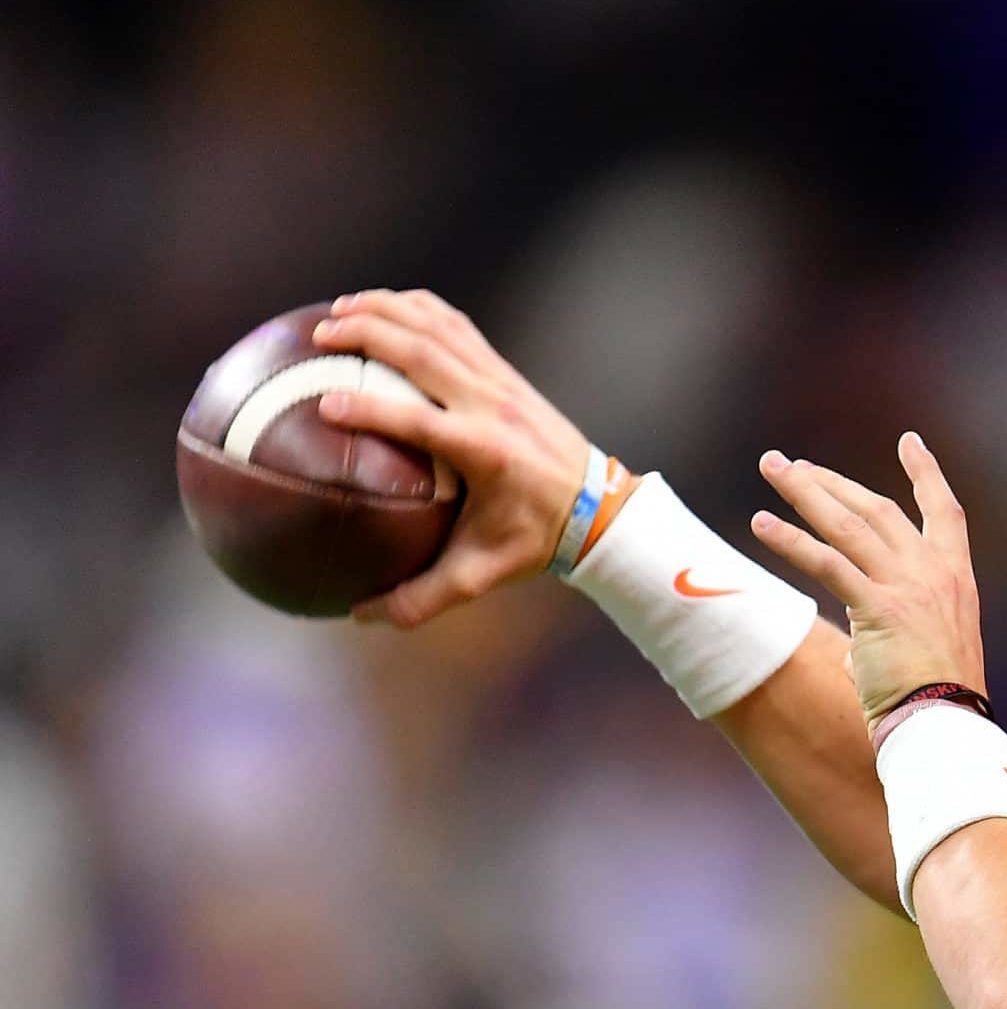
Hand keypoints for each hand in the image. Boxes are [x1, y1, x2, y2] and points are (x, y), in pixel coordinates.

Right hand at [310, 289, 592, 627]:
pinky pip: (459, 328)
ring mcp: (502, 382)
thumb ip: (422, 597)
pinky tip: (384, 308)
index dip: (374, 409)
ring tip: (339, 308)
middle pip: (426, 353)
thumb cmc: (535, 541)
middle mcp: (493, 406)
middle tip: (320, 334)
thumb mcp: (482, 574)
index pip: (422, 421)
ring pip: (441, 329)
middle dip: (371, 334)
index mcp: (485, 452)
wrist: (599, 506)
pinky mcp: (507, 372)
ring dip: (390, 311)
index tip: (326, 405)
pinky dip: (420, 310)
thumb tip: (358, 616)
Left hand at [751, 433, 984, 727]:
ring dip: (805, 492)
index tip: (910, 441)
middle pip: (877, 508)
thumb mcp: (927, 651)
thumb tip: (857, 648)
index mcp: (957, 578)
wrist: (946, 723)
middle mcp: (934, 572)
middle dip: (831, 481)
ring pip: (848, 523)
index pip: (945, 511)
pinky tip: (762, 523)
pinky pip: (828, 563)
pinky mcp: (878, 607)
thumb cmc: (936, 699)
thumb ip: (890, 632)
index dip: (926, 474)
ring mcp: (907, 586)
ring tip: (773, 469)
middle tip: (794, 464)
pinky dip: (792, 541)